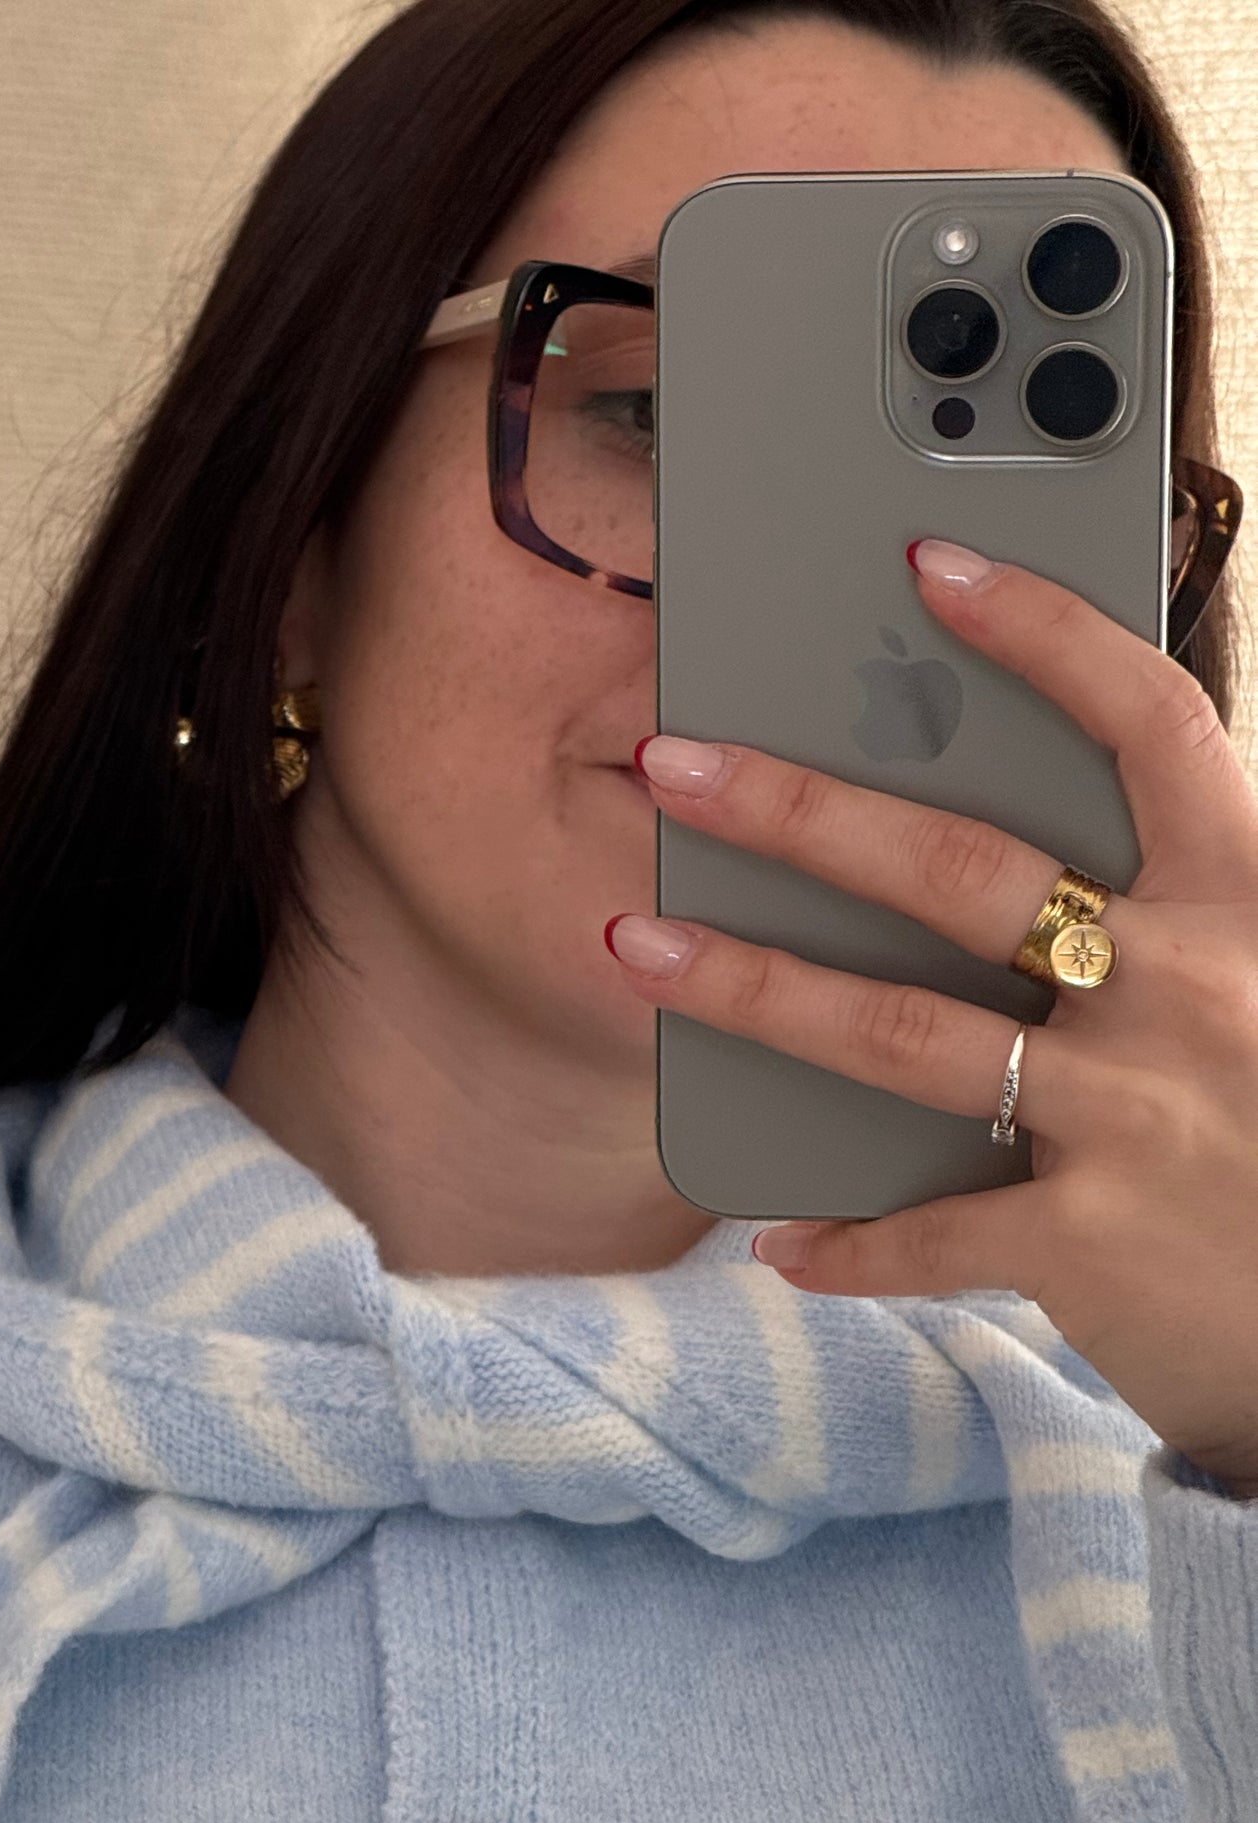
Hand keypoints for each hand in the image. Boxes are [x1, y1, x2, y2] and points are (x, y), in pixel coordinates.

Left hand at [606, 536, 1257, 1493]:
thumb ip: (1177, 912)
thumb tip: (1029, 860)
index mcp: (1248, 900)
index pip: (1151, 727)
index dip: (1044, 635)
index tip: (930, 565)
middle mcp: (1189, 990)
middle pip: (964, 868)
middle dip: (799, 809)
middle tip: (672, 763)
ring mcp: (1136, 1116)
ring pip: (903, 1034)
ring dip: (753, 989)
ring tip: (639, 949)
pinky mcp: (1094, 1242)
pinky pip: (931, 1234)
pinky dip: (844, 1244)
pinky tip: (778, 1238)